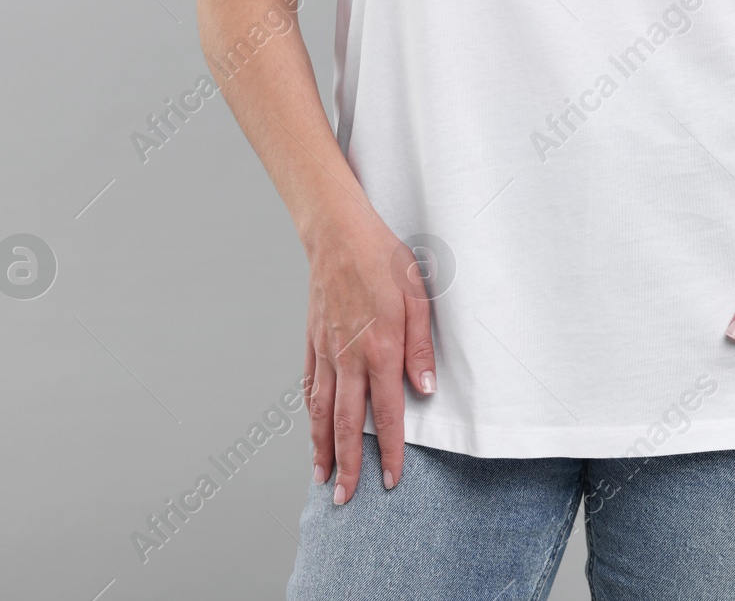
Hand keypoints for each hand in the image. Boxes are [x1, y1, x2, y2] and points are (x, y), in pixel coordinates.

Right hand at [303, 206, 436, 503]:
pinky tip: (312, 429)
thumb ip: (420, 348)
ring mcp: (326, 351)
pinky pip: (309, 385)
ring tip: (323, 478)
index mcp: (379, 350)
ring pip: (321, 411)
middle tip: (346, 499)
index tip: (389, 480)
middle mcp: (349, 358)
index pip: (385, 413)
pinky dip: (309, 414)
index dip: (388, 451)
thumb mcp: (418, 299)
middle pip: (346, 424)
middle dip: (348, 466)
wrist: (339, 235)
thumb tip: (424, 389)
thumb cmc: (384, 261)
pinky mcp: (312, 340)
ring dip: (321, 448)